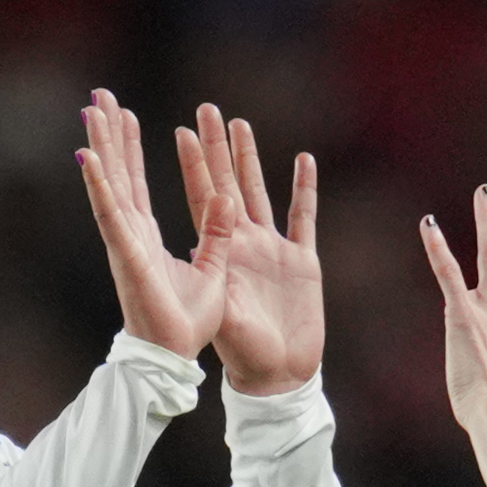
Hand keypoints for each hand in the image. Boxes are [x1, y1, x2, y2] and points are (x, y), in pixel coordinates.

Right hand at [78, 87, 221, 359]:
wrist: (174, 357)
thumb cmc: (187, 323)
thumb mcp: (214, 268)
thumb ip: (217, 232)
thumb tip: (226, 197)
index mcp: (148, 237)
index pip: (136, 183)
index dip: (131, 150)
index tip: (123, 116)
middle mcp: (131, 233)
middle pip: (118, 173)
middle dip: (109, 135)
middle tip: (98, 97)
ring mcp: (126, 241)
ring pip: (111, 183)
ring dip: (101, 146)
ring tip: (92, 110)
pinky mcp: (127, 253)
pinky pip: (111, 213)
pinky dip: (100, 185)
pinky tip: (89, 156)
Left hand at [177, 105, 323, 394]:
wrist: (276, 377)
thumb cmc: (242, 351)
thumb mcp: (224, 306)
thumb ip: (220, 265)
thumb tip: (215, 218)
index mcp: (220, 254)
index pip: (202, 198)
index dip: (192, 164)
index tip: (181, 130)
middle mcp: (244, 245)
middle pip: (228, 185)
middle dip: (217, 148)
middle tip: (207, 109)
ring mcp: (273, 251)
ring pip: (260, 192)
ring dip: (251, 159)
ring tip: (241, 125)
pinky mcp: (303, 262)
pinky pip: (304, 218)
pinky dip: (305, 190)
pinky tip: (303, 161)